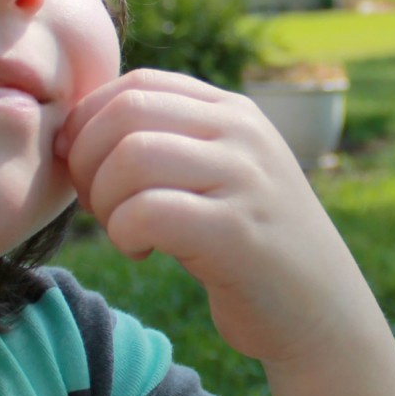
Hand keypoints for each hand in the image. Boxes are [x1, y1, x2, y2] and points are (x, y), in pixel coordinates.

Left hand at [56, 70, 372, 362]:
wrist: (322, 312)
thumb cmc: (250, 247)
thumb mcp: (221, 174)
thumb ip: (170, 141)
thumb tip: (72, 130)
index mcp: (234, 112)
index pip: (138, 83)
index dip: (90, 123)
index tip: (85, 170)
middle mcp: (243, 134)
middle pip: (126, 114)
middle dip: (87, 162)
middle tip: (100, 207)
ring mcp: (244, 179)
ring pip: (132, 157)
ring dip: (104, 201)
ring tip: (123, 230)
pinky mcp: (236, 233)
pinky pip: (148, 212)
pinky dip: (124, 234)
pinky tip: (142, 252)